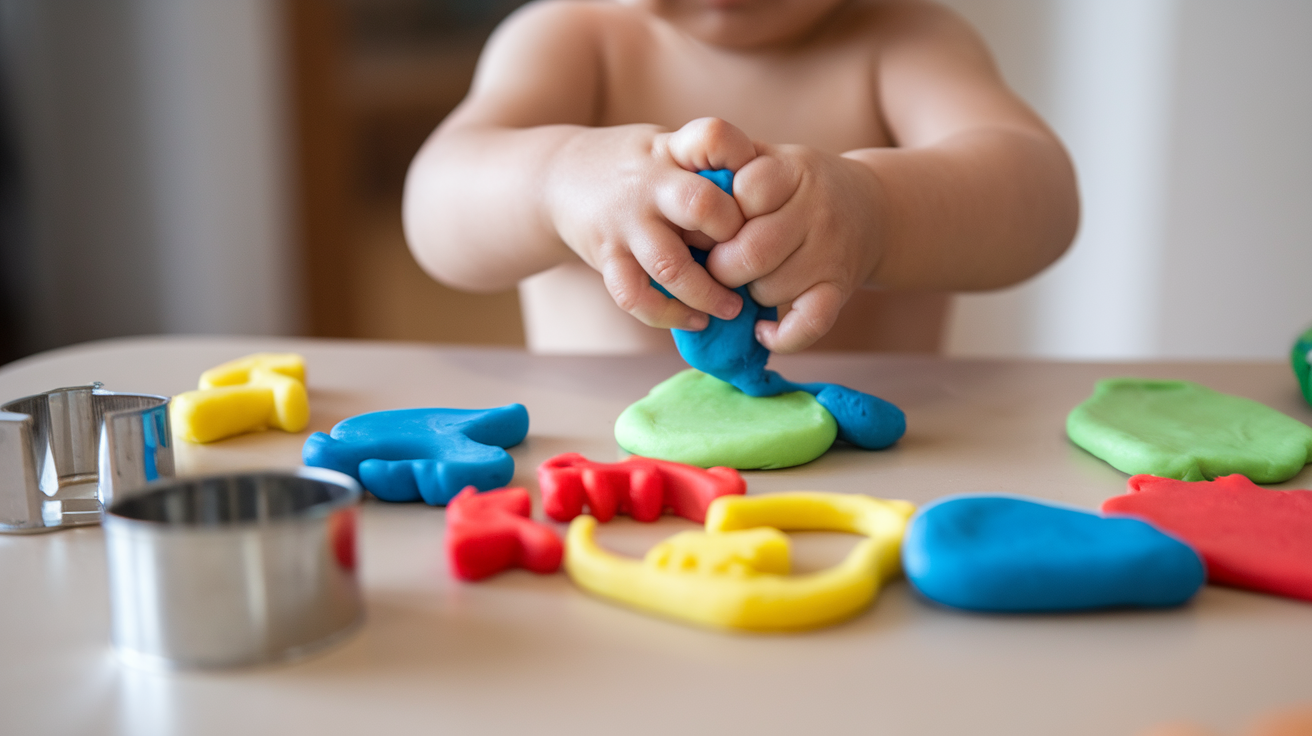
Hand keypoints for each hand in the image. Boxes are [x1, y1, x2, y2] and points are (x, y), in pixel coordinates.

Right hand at [544, 117, 756, 329]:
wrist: (558, 177)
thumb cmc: (635, 168)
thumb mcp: (668, 149)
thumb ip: (709, 169)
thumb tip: (768, 209)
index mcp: (672, 150)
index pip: (714, 137)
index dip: (743, 158)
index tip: (758, 186)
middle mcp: (649, 184)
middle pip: (702, 205)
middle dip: (732, 236)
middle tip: (750, 257)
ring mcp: (625, 222)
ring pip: (672, 266)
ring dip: (709, 294)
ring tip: (733, 307)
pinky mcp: (605, 257)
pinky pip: (636, 296)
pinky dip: (670, 316)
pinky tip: (695, 320)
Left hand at [705, 143, 884, 351]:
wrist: (873, 209)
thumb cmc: (800, 187)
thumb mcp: (771, 159)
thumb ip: (728, 167)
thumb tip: (680, 205)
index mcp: (794, 172)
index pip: (745, 193)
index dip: (718, 214)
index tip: (710, 224)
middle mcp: (818, 212)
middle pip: (750, 252)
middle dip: (721, 266)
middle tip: (716, 265)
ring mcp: (831, 254)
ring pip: (769, 290)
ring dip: (746, 295)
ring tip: (747, 282)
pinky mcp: (840, 290)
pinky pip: (809, 324)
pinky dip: (781, 337)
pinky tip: (762, 330)